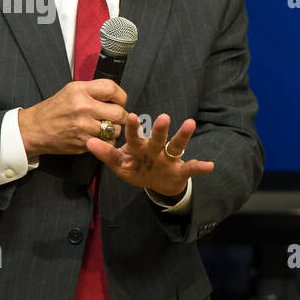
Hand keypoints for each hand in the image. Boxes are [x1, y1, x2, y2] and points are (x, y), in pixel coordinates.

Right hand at [19, 80, 127, 156]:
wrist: (34, 129)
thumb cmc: (53, 110)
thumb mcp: (71, 91)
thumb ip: (93, 91)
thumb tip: (115, 94)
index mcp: (80, 90)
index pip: (112, 89)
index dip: (120, 97)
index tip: (118, 101)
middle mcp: (83, 107)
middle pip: (119, 112)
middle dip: (120, 116)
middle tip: (113, 117)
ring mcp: (83, 126)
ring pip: (115, 130)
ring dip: (113, 130)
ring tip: (103, 127)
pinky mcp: (84, 141)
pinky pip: (107, 142)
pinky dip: (106, 141)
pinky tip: (97, 136)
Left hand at [85, 113, 214, 196]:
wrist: (157, 183)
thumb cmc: (137, 169)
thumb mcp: (120, 164)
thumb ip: (106, 154)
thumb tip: (89, 142)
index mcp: (139, 147)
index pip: (134, 137)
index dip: (133, 128)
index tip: (130, 115)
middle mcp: (155, 149)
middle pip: (157, 137)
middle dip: (160, 129)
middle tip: (163, 117)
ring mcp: (169, 158)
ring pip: (176, 146)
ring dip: (183, 135)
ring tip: (190, 123)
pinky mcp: (180, 169)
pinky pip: (191, 168)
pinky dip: (200, 167)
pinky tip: (210, 165)